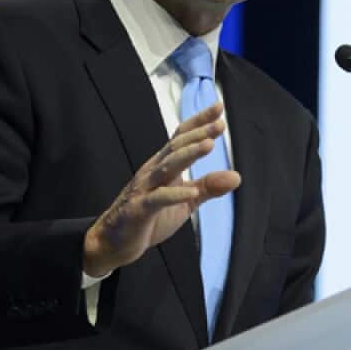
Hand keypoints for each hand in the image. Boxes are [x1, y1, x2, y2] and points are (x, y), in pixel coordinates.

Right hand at [83, 103, 239, 277]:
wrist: (113, 242)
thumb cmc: (150, 217)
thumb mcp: (186, 202)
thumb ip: (208, 187)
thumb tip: (237, 176)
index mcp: (163, 166)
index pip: (181, 138)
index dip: (199, 123)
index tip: (219, 108)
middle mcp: (153, 171)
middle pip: (176, 147)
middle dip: (198, 135)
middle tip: (220, 124)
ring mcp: (144, 189)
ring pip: (167, 167)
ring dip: (187, 155)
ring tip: (208, 145)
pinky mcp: (139, 210)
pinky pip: (158, 199)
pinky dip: (175, 194)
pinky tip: (191, 191)